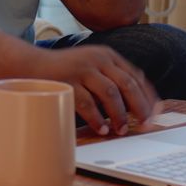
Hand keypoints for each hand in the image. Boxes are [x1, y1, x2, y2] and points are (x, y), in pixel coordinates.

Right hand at [34, 45, 158, 135]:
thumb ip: (111, 79)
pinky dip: (97, 118)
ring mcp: (82, 69)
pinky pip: (87, 103)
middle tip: (143, 125)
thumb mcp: (92, 67)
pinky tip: (101, 129)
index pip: (136, 76)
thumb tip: (138, 105)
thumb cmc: (66, 71)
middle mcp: (97, 59)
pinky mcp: (67, 81)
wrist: (31, 65)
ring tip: (121, 130)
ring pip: (110, 93)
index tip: (154, 115)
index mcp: (108, 55)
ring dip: (119, 114)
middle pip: (127, 84)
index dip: (148, 97)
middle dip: (139, 107)